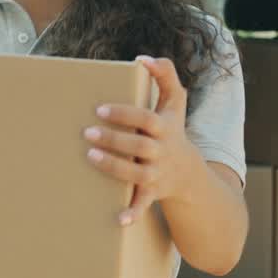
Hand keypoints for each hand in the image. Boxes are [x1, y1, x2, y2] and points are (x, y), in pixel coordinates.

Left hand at [84, 55, 203, 225]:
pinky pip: (143, 205)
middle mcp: (162, 152)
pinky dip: (133, 213)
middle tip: (87, 132)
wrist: (190, 173)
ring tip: (90, 156)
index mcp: (165, 128)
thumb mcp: (175, 102)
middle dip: (114, 139)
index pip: (146, 119)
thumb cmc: (174, 130)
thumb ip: (165, 74)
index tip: (100, 109)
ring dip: (114, 167)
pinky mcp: (152, 193)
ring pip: (136, 174)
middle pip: (139, 146)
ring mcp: (158, 174)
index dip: (125, 114)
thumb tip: (144, 58)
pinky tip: (118, 219)